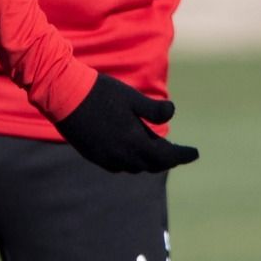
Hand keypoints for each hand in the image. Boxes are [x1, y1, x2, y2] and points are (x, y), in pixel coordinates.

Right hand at [54, 74, 200, 172]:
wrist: (65, 96)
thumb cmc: (101, 93)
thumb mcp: (132, 98)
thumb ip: (154, 110)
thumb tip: (172, 114)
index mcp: (135, 143)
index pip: (167, 156)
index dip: (183, 155)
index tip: (195, 153)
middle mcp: (121, 157)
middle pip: (151, 165)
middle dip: (166, 159)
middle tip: (177, 151)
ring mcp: (105, 158)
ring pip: (134, 167)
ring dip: (148, 160)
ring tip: (155, 148)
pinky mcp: (93, 155)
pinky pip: (118, 165)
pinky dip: (130, 160)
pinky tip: (130, 148)